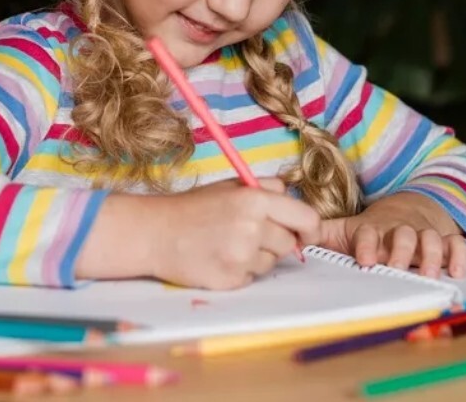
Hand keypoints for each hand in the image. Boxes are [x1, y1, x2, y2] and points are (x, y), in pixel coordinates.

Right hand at [150, 177, 321, 289]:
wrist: (155, 233)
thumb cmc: (193, 207)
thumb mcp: (230, 185)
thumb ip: (265, 188)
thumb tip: (292, 198)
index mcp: (255, 200)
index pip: (306, 218)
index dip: (310, 228)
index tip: (306, 233)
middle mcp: (252, 228)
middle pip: (289, 244)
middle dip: (276, 241)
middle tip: (250, 234)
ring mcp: (241, 256)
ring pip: (271, 263)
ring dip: (257, 257)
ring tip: (229, 245)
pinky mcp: (231, 280)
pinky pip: (251, 278)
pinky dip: (240, 271)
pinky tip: (220, 258)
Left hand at [321, 192, 465, 278]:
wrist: (408, 206)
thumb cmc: (372, 228)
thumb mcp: (346, 228)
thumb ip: (321, 234)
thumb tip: (293, 240)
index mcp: (373, 228)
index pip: (368, 232)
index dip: (367, 244)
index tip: (364, 261)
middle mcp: (399, 229)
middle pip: (402, 235)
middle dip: (400, 251)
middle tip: (397, 268)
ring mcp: (424, 232)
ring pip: (430, 239)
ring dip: (430, 255)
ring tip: (428, 274)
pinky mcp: (445, 238)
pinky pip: (456, 243)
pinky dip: (459, 256)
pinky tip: (457, 272)